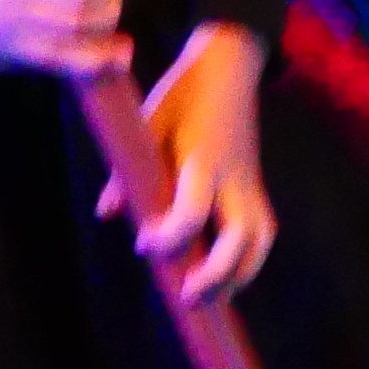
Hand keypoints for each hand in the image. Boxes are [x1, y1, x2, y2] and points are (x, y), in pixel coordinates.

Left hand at [121, 22, 274, 298]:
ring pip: (260, 240)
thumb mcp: (147, 122)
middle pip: (240, 238)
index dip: (169, 237)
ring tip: (210, 299)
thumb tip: (106, 213)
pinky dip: (247, 259)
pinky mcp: (255, 186)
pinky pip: (261, 231)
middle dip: (217, 275)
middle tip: (188, 298)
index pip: (191, 212)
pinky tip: (224, 278)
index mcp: (201, 158)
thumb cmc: (181, 95)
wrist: (228, 68)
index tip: (143, 245)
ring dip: (239, 275)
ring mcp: (249, 182)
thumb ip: (127, 169)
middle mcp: (232, 176)